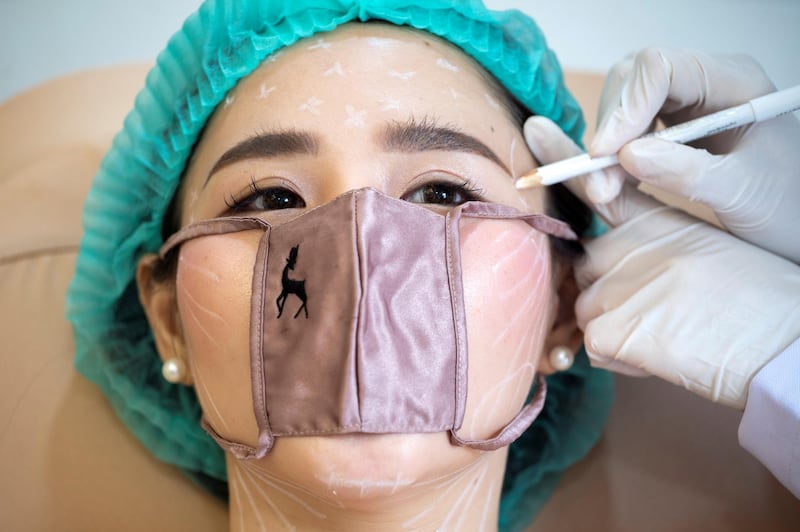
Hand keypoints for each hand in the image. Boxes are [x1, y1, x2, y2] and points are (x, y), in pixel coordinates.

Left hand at [525, 116, 799, 408]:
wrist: (786, 338)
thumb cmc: (752, 301)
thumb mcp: (700, 252)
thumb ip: (645, 252)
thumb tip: (607, 280)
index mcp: (652, 221)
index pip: (596, 185)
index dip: (564, 159)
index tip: (535, 128)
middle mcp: (624, 245)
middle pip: (584, 272)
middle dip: (610, 298)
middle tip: (667, 312)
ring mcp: (614, 284)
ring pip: (585, 314)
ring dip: (618, 333)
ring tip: (674, 332)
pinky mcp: (610, 328)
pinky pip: (594, 349)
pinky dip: (624, 361)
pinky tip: (666, 353)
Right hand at [587, 48, 799, 262]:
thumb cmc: (786, 205)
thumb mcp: (741, 193)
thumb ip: (687, 173)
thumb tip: (626, 155)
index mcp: (734, 82)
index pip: (661, 68)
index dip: (625, 107)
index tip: (604, 155)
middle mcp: (707, 83)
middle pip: (634, 80)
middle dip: (610, 129)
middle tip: (599, 182)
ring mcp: (689, 101)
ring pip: (624, 102)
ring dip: (608, 145)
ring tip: (608, 189)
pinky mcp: (674, 125)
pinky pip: (630, 127)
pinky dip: (615, 156)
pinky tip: (620, 183)